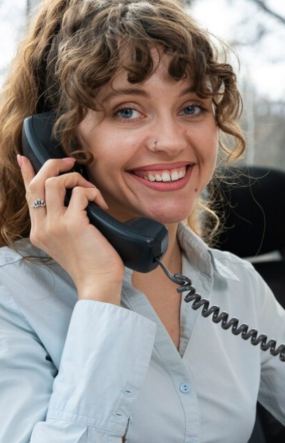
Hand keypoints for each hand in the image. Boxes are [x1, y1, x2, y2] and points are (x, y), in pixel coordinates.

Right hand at [19, 155, 123, 303]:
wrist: (98, 283)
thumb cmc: (92, 264)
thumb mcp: (70, 242)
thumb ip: (64, 222)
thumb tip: (75, 199)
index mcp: (38, 232)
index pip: (28, 195)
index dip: (26, 173)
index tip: (23, 158)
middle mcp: (42, 227)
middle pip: (38, 182)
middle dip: (54, 166)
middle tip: (71, 163)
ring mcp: (55, 225)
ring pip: (56, 182)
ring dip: (77, 179)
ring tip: (92, 192)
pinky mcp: (73, 224)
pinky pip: (82, 193)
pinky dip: (94, 193)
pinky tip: (103, 206)